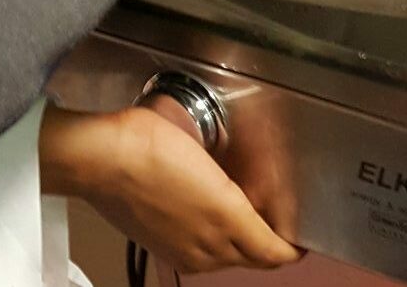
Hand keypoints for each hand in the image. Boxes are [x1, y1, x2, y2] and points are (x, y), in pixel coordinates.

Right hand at [39, 104, 301, 273]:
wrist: (104, 160)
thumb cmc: (153, 148)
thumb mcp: (211, 158)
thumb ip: (241, 186)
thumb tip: (258, 199)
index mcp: (226, 223)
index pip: (273, 253)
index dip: (292, 247)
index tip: (302, 235)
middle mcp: (207, 249)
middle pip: (253, 259)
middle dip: (270, 243)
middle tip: (279, 218)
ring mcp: (183, 252)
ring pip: (227, 259)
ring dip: (242, 242)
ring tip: (250, 211)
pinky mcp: (163, 248)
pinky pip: (203, 253)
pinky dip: (216, 240)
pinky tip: (214, 211)